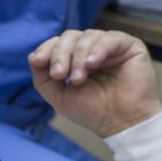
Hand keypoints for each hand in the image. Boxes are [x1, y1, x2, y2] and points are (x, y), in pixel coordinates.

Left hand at [28, 29, 161, 137]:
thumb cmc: (94, 111)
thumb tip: (32, 56)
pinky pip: (109, 38)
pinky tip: (92, 64)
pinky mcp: (128, 45)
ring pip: (87, 37)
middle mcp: (92, 49)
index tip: (38, 61)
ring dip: (77, 57)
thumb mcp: (59, 96)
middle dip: (60, 54)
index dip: (47, 49)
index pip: (58, 43)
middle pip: (69, 37)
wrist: (122, 123)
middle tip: (59, 74)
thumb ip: (42, 78)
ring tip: (79, 80)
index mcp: (76, 58)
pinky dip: (97, 50)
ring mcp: (110, 46)